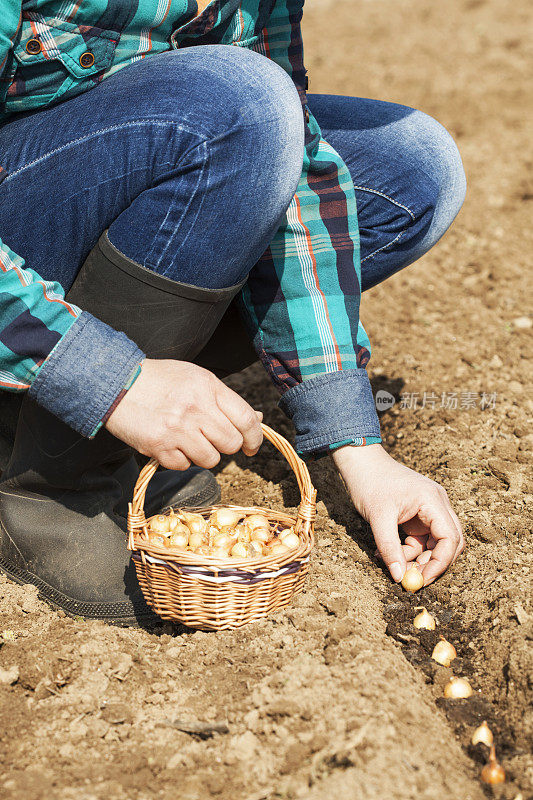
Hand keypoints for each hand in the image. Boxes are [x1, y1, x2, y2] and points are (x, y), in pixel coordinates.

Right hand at [105, 359, 262, 469]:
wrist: (116, 384)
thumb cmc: (159, 380)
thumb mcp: (196, 379)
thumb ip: (225, 400)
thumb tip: (257, 419)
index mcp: (208, 387)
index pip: (246, 420)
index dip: (254, 438)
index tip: (250, 446)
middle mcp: (196, 409)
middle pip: (231, 444)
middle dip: (226, 446)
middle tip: (212, 439)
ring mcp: (177, 430)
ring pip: (210, 459)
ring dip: (203, 454)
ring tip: (188, 439)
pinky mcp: (159, 447)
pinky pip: (184, 466)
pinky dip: (180, 459)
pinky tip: (170, 443)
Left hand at [332, 444, 463, 585]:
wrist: (360, 462)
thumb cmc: (370, 483)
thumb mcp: (378, 518)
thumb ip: (390, 548)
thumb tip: (401, 578)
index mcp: (433, 500)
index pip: (450, 537)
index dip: (441, 562)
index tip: (424, 580)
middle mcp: (437, 504)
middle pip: (449, 542)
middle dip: (433, 563)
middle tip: (414, 580)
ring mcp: (429, 510)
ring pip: (434, 543)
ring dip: (417, 558)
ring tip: (392, 563)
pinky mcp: (418, 515)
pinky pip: (420, 539)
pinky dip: (407, 550)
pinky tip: (386, 552)